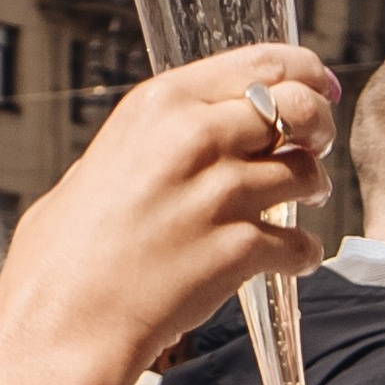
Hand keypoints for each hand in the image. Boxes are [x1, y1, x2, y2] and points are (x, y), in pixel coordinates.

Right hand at [0, 44, 339, 384]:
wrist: (65, 320)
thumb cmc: (69, 253)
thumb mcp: (104, 161)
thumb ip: (155, 141)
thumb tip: (187, 136)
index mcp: (160, 105)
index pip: (257, 63)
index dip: (303, 72)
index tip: (319, 84)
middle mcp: (193, 139)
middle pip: (295, 109)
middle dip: (319, 126)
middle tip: (317, 146)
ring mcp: (219, 195)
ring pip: (305, 173)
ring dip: (314, 189)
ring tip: (304, 203)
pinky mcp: (237, 250)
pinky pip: (299, 243)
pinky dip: (304, 253)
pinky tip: (292, 258)